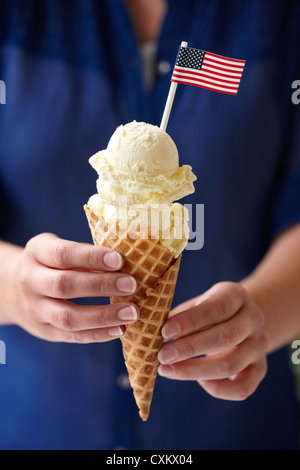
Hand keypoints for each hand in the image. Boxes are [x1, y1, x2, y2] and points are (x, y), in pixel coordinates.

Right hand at [11, 233, 138, 342]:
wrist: (14, 288)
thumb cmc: (51, 263)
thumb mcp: (59, 248)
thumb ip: (86, 254)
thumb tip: (125, 262)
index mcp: (37, 252)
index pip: (63, 254)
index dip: (91, 257)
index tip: (119, 259)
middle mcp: (31, 281)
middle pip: (64, 285)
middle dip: (101, 285)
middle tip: (131, 284)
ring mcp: (35, 309)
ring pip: (67, 317)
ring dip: (103, 316)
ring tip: (131, 312)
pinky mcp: (44, 331)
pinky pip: (72, 336)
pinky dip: (98, 334)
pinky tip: (120, 329)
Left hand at [158, 282, 267, 399]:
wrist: (241, 317)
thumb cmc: (208, 311)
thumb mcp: (197, 304)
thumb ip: (179, 316)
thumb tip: (151, 330)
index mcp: (236, 295)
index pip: (217, 308)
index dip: (190, 321)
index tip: (164, 332)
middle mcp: (254, 319)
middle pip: (225, 337)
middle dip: (189, 348)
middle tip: (161, 356)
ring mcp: (259, 345)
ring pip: (231, 364)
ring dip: (195, 371)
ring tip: (167, 370)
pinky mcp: (260, 368)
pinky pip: (243, 388)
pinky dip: (218, 388)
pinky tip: (198, 381)